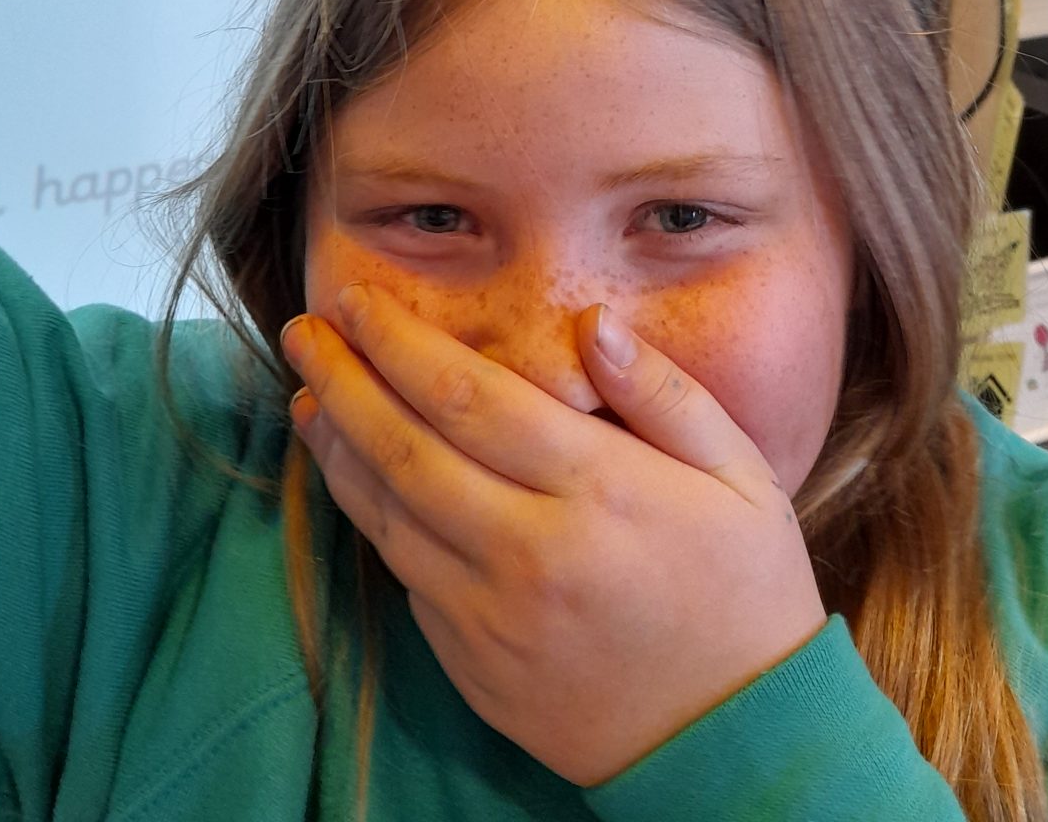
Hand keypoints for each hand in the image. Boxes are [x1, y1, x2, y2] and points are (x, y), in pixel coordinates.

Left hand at [282, 282, 826, 786]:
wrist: (735, 743)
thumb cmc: (745, 592)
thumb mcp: (739, 475)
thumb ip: (663, 393)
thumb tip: (592, 324)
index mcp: (598, 489)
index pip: (470, 396)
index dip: (402, 345)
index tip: (362, 304)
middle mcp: (532, 550)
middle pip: (405, 448)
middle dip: (343, 381)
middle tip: (302, 332)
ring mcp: (493, 615)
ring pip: (388, 514)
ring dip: (336, 448)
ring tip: (308, 395)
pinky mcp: (473, 664)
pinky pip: (406, 577)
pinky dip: (370, 518)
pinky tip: (356, 479)